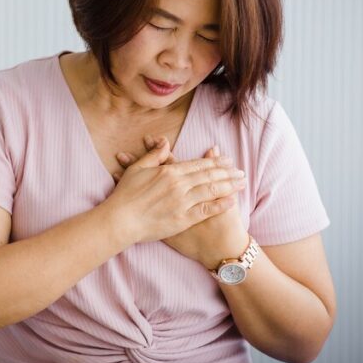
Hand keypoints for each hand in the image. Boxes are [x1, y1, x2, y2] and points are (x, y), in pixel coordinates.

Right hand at [113, 137, 248, 267]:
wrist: (120, 220)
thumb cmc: (125, 195)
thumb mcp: (137, 169)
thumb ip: (154, 155)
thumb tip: (165, 142)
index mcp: (169, 172)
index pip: (199, 164)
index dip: (216, 162)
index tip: (228, 160)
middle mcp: (179, 185)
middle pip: (209, 176)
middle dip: (228, 173)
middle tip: (241, 171)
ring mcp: (182, 202)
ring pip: (212, 191)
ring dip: (229, 186)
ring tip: (242, 183)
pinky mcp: (183, 219)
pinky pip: (206, 211)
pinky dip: (220, 205)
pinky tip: (232, 201)